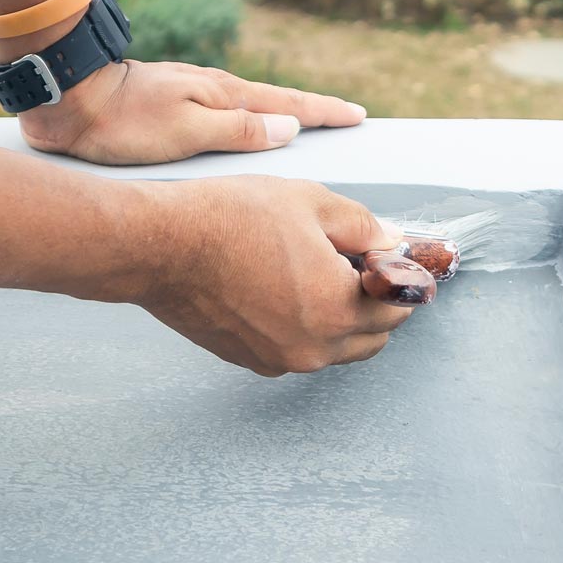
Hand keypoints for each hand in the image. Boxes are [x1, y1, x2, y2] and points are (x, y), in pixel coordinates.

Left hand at [15, 60, 367, 164]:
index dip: (324, 113)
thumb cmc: (124, 123)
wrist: (70, 99)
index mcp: (225, 97)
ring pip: (249, 106)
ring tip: (303, 125)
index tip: (357, 116)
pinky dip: (247, 120)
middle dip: (311, 111)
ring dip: (279, 115)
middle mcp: (214, 91)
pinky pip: (225, 113)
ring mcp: (193, 94)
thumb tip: (290, 127)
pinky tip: (243, 129)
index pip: (289, 107)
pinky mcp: (172, 103)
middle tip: (343, 117)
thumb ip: (239, 131)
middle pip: (275, 102)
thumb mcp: (187, 133)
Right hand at [137, 176, 411, 375]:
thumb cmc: (230, 219)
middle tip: (357, 266)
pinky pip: (297, 350)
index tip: (392, 261)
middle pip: (373, 338)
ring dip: (340, 320)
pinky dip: (304, 328)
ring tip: (315, 273)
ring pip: (335, 349)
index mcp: (338, 309)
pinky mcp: (251, 360)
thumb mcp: (312, 202)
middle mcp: (314, 347)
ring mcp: (280, 359)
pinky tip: (283, 289)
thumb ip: (364, 227)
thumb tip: (391, 242)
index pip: (398, 308)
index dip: (400, 279)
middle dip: (375, 305)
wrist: (161, 246)